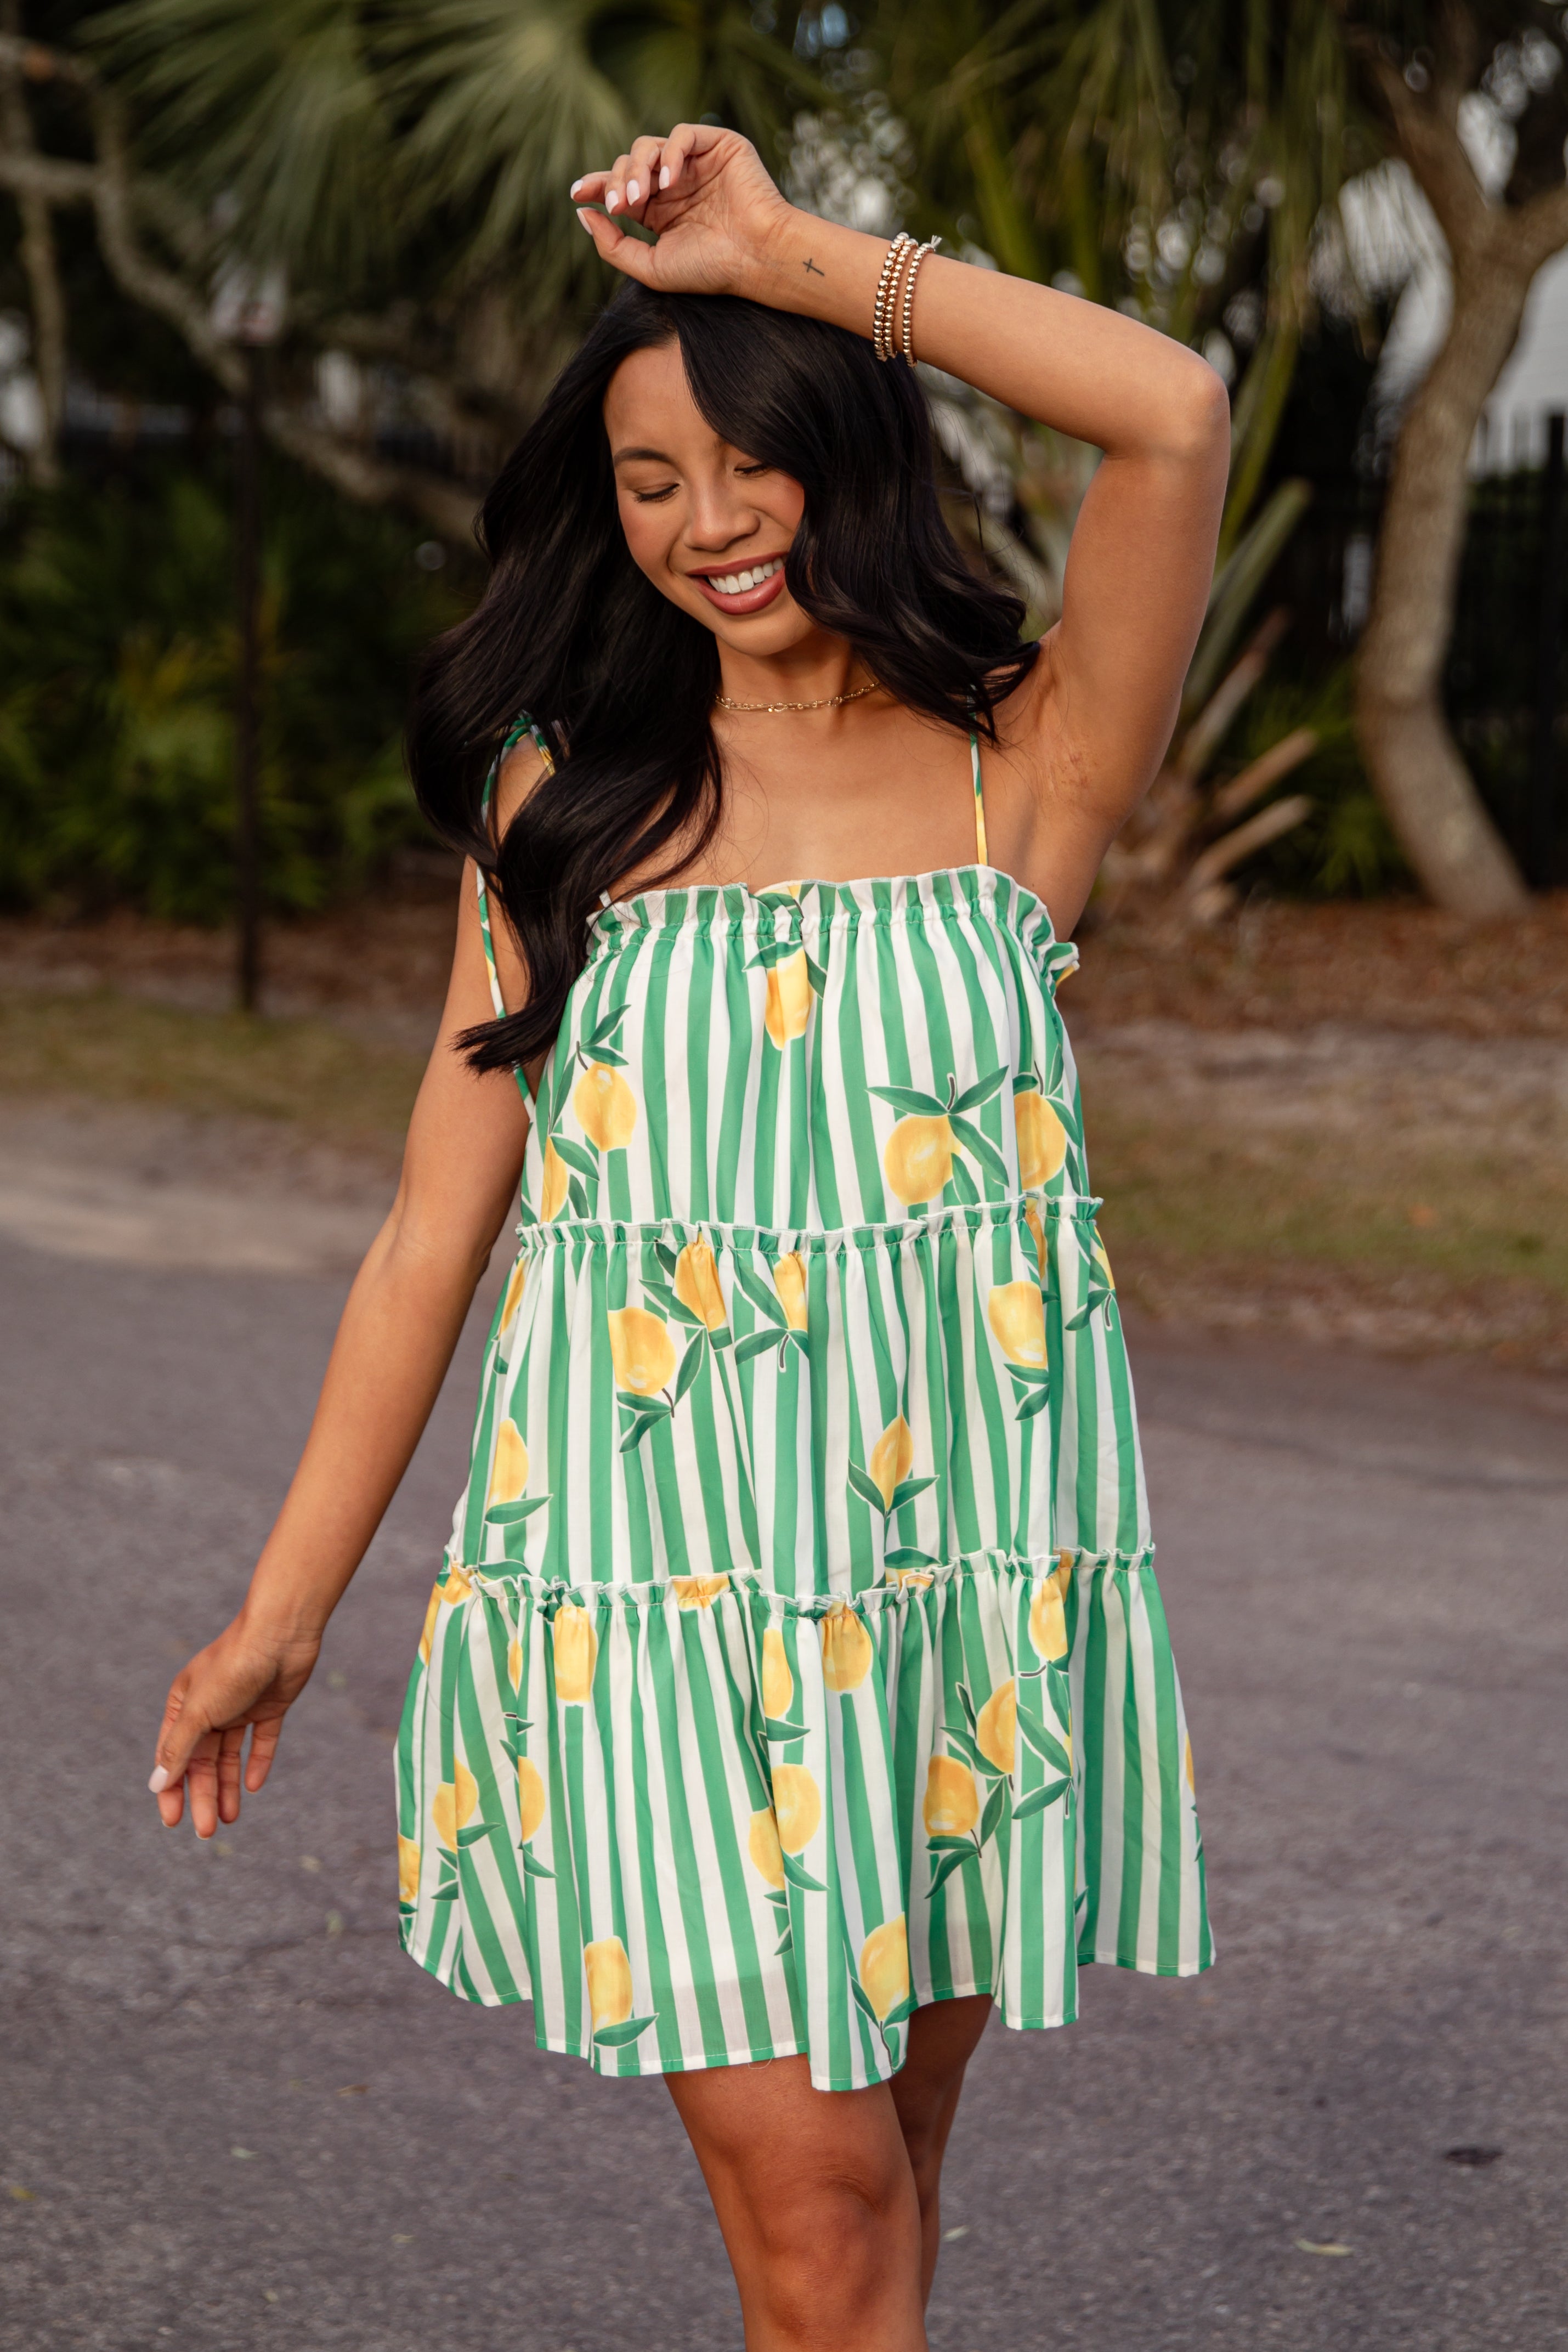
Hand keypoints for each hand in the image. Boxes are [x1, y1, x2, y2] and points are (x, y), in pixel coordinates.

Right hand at [148, 1618, 320, 1836]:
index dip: (171, 1790)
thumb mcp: (200, 1712)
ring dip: (228, 1786)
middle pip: (203, 1761)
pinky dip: (256, 1763)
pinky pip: (261, 1741)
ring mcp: (241, 1706)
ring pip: (230, 1756)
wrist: (282, 1632)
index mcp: (184, 1704)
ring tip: (229, 1818)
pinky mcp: (270, 1706)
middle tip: (208, 1832)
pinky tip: (253, 1786)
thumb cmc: (234, 1666)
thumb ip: (179, 1749)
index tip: (173, 1822)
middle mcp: (210, 1707)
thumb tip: (157, 1784)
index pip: (172, 1756)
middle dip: (204, 1796)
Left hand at [571, 124, 794, 298]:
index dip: (597, 185)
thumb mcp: (651, 268)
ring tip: (640, 198)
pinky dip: (669, 154)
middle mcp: (676, 184)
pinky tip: (668, 182)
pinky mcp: (719, 145)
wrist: (758, 258)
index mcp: (660, 211)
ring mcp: (696, 163)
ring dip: (637, 169)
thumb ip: (613, 247)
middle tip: (619, 207)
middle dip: (617, 183)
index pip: (621, 187)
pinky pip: (681, 135)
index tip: (577, 193)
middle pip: (629, 165)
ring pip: (648, 146)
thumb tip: (582, 215)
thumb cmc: (711, 269)